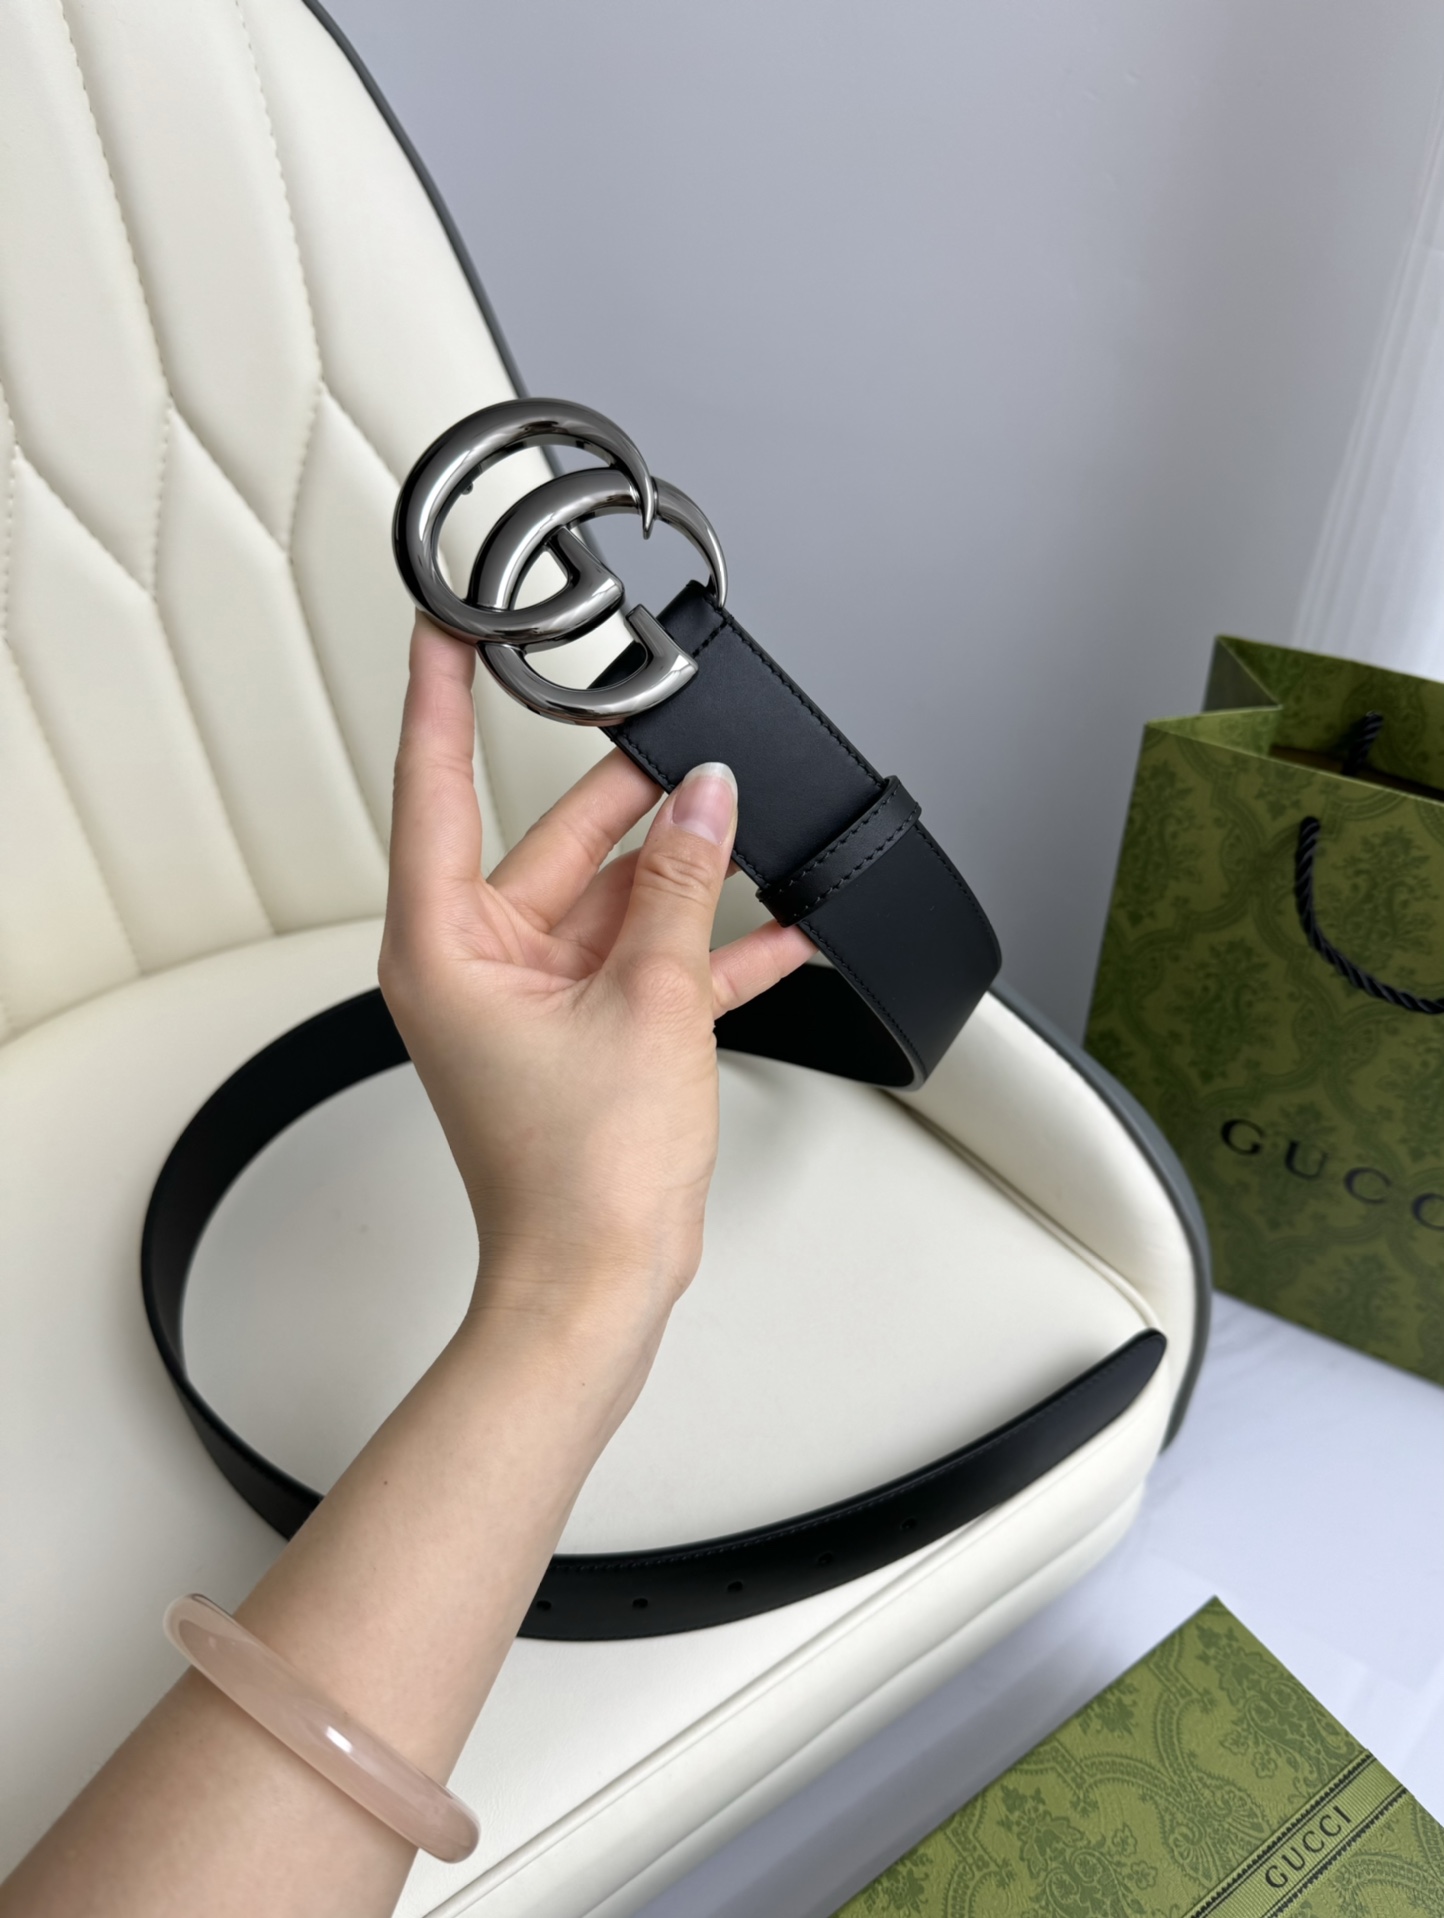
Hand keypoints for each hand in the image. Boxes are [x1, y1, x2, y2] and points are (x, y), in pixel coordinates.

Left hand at [379, 618, 812, 1341]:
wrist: (599, 1286)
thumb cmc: (579, 1179)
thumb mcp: (649, 1003)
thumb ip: (683, 888)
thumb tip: (708, 803)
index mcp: (446, 944)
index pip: (433, 783)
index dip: (441, 693)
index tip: (450, 621)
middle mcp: (478, 962)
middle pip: (556, 840)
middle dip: (634, 798)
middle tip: (692, 740)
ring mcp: (533, 999)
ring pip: (615, 899)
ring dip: (688, 876)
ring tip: (754, 831)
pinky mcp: (586, 1032)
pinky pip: (648, 963)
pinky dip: (708, 948)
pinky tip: (780, 927)